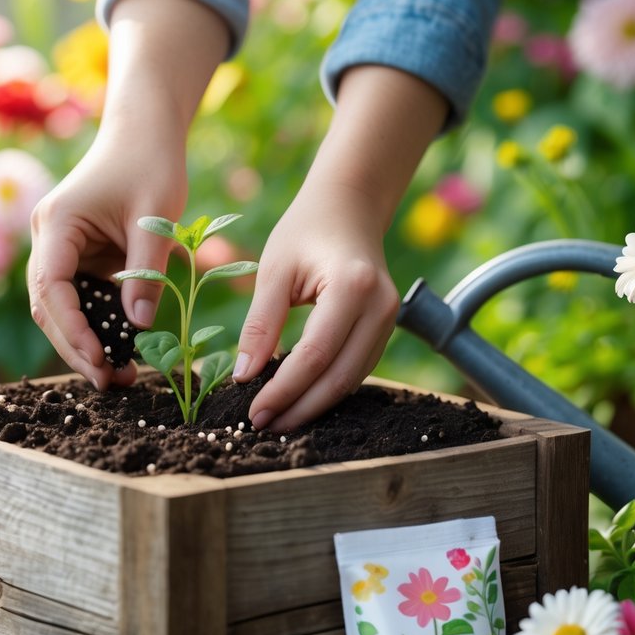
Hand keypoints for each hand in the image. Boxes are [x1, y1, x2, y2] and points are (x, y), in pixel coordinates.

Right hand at [27, 131, 186, 390]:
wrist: (145, 132)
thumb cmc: (150, 164)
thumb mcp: (155, 218)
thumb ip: (145, 272)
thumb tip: (139, 327)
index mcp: (56, 223)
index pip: (51, 287)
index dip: (72, 329)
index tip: (100, 359)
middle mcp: (48, 239)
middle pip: (48, 306)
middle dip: (77, 347)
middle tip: (112, 382)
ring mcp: (60, 248)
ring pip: (60, 309)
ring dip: (86, 343)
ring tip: (122, 377)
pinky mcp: (77, 257)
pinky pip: (80, 299)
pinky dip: (98, 326)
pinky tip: (123, 350)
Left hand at [233, 183, 399, 431]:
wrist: (348, 208)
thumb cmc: (306, 231)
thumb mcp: (274, 271)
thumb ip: (260, 324)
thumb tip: (244, 376)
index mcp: (352, 288)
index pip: (315, 355)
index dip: (284, 390)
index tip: (254, 411)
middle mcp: (380, 307)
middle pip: (339, 376)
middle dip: (300, 407)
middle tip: (264, 426)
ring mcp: (390, 319)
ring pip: (352, 379)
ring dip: (315, 404)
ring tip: (278, 419)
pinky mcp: (387, 328)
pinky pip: (358, 369)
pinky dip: (330, 387)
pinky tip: (301, 398)